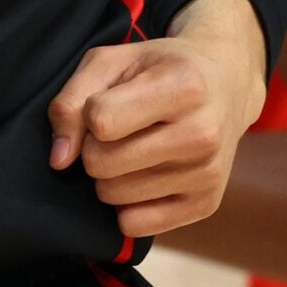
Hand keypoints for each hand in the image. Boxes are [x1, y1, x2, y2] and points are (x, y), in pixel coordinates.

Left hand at [48, 0, 269, 237]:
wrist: (227, 83)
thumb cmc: (161, 68)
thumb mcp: (114, 61)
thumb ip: (73, 99)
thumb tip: (59, 160)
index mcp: (182, 86)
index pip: (100, 120)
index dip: (90, 112)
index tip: (107, 102)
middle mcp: (202, 133)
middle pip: (102, 163)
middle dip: (94, 147)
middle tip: (117, 130)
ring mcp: (207, 172)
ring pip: (114, 196)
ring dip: (109, 175)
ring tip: (134, 148)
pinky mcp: (206, 204)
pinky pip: (134, 225)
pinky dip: (126, 204)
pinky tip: (143, 175)